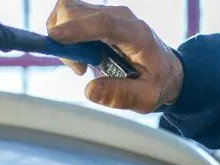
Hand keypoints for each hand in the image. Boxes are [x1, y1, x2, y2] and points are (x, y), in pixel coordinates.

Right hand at [46, 0, 183, 113]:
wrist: (164, 68)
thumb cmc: (157, 81)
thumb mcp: (147, 98)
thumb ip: (120, 95)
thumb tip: (90, 90)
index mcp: (137, 34)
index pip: (104, 23)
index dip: (77, 28)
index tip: (55, 37)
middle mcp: (122, 17)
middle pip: (77, 12)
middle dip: (65, 40)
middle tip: (80, 68)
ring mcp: (109, 13)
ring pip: (69, 11)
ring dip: (65, 38)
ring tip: (83, 62)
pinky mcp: (99, 16)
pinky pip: (71, 16)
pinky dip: (67, 35)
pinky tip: (83, 55)